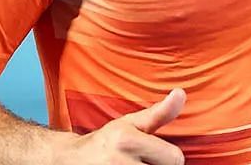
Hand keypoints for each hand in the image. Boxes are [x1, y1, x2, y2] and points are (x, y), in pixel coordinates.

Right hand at [54, 88, 185, 164]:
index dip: (168, 158)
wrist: (70, 159)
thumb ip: (159, 113)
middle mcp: (118, 162)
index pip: (175, 158)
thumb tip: (181, 93)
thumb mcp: (130, 123)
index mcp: (127, 140)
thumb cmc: (106, 141)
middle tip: (140, 163)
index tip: (155, 156)